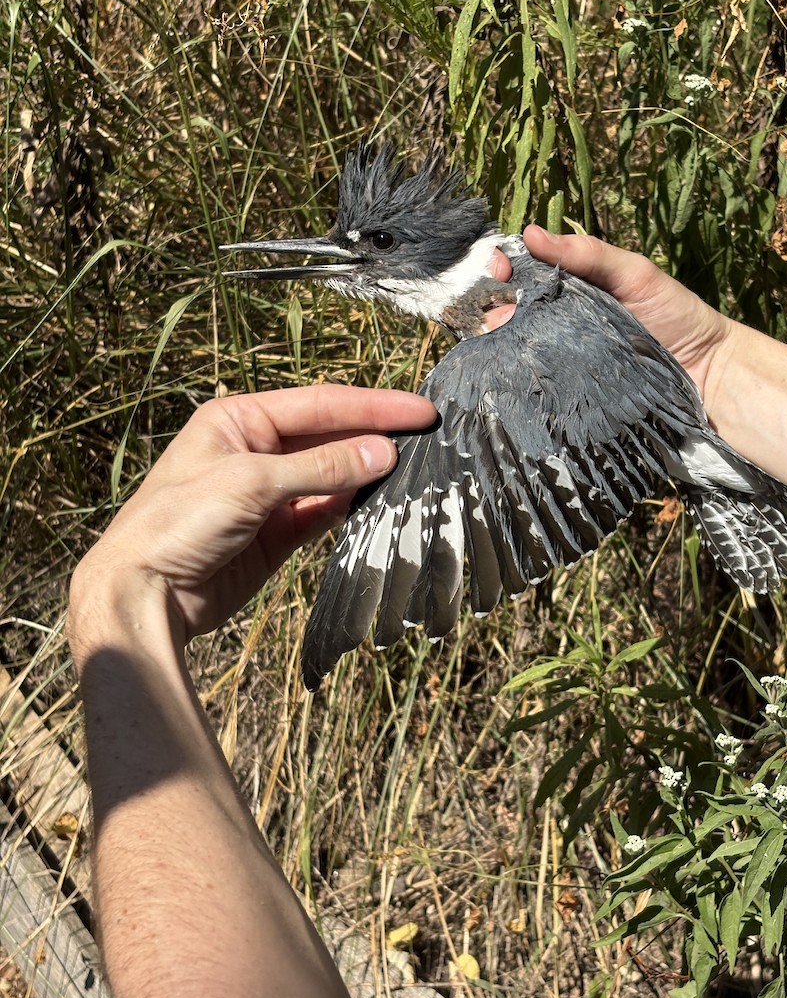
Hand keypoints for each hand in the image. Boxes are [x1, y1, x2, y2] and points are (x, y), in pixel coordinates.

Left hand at [68, 385, 435, 648]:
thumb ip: (322, 467)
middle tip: (429, 437)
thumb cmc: (179, 522)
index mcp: (238, 419)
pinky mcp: (277, 533)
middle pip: (328, 436)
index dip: (373, 406)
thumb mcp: (252, 482)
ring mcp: (268, 493)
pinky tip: (382, 500)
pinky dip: (353, 507)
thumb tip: (384, 452)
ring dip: (368, 473)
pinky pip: (324, 512)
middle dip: (375, 436)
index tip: (420, 411)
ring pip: (331, 475)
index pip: (319, 404)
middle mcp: (255, 450)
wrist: (145, 593)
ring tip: (415, 468)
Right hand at [488, 227, 733, 399]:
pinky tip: (502, 364)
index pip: (521, 269)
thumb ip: (588, 253)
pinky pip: (529, 379)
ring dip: (494, 334)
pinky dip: (511, 370)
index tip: (498, 268)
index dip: (500, 265)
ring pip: (508, 342)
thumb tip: (530, 233)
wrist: (706, 373)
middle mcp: (556, 319)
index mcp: (570, 285)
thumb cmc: (676, 316)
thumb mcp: (634, 273)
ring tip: (496, 331)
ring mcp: (557, 355)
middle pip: (505, 305)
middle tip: (497, 304)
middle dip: (489, 299)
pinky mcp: (564, 388)